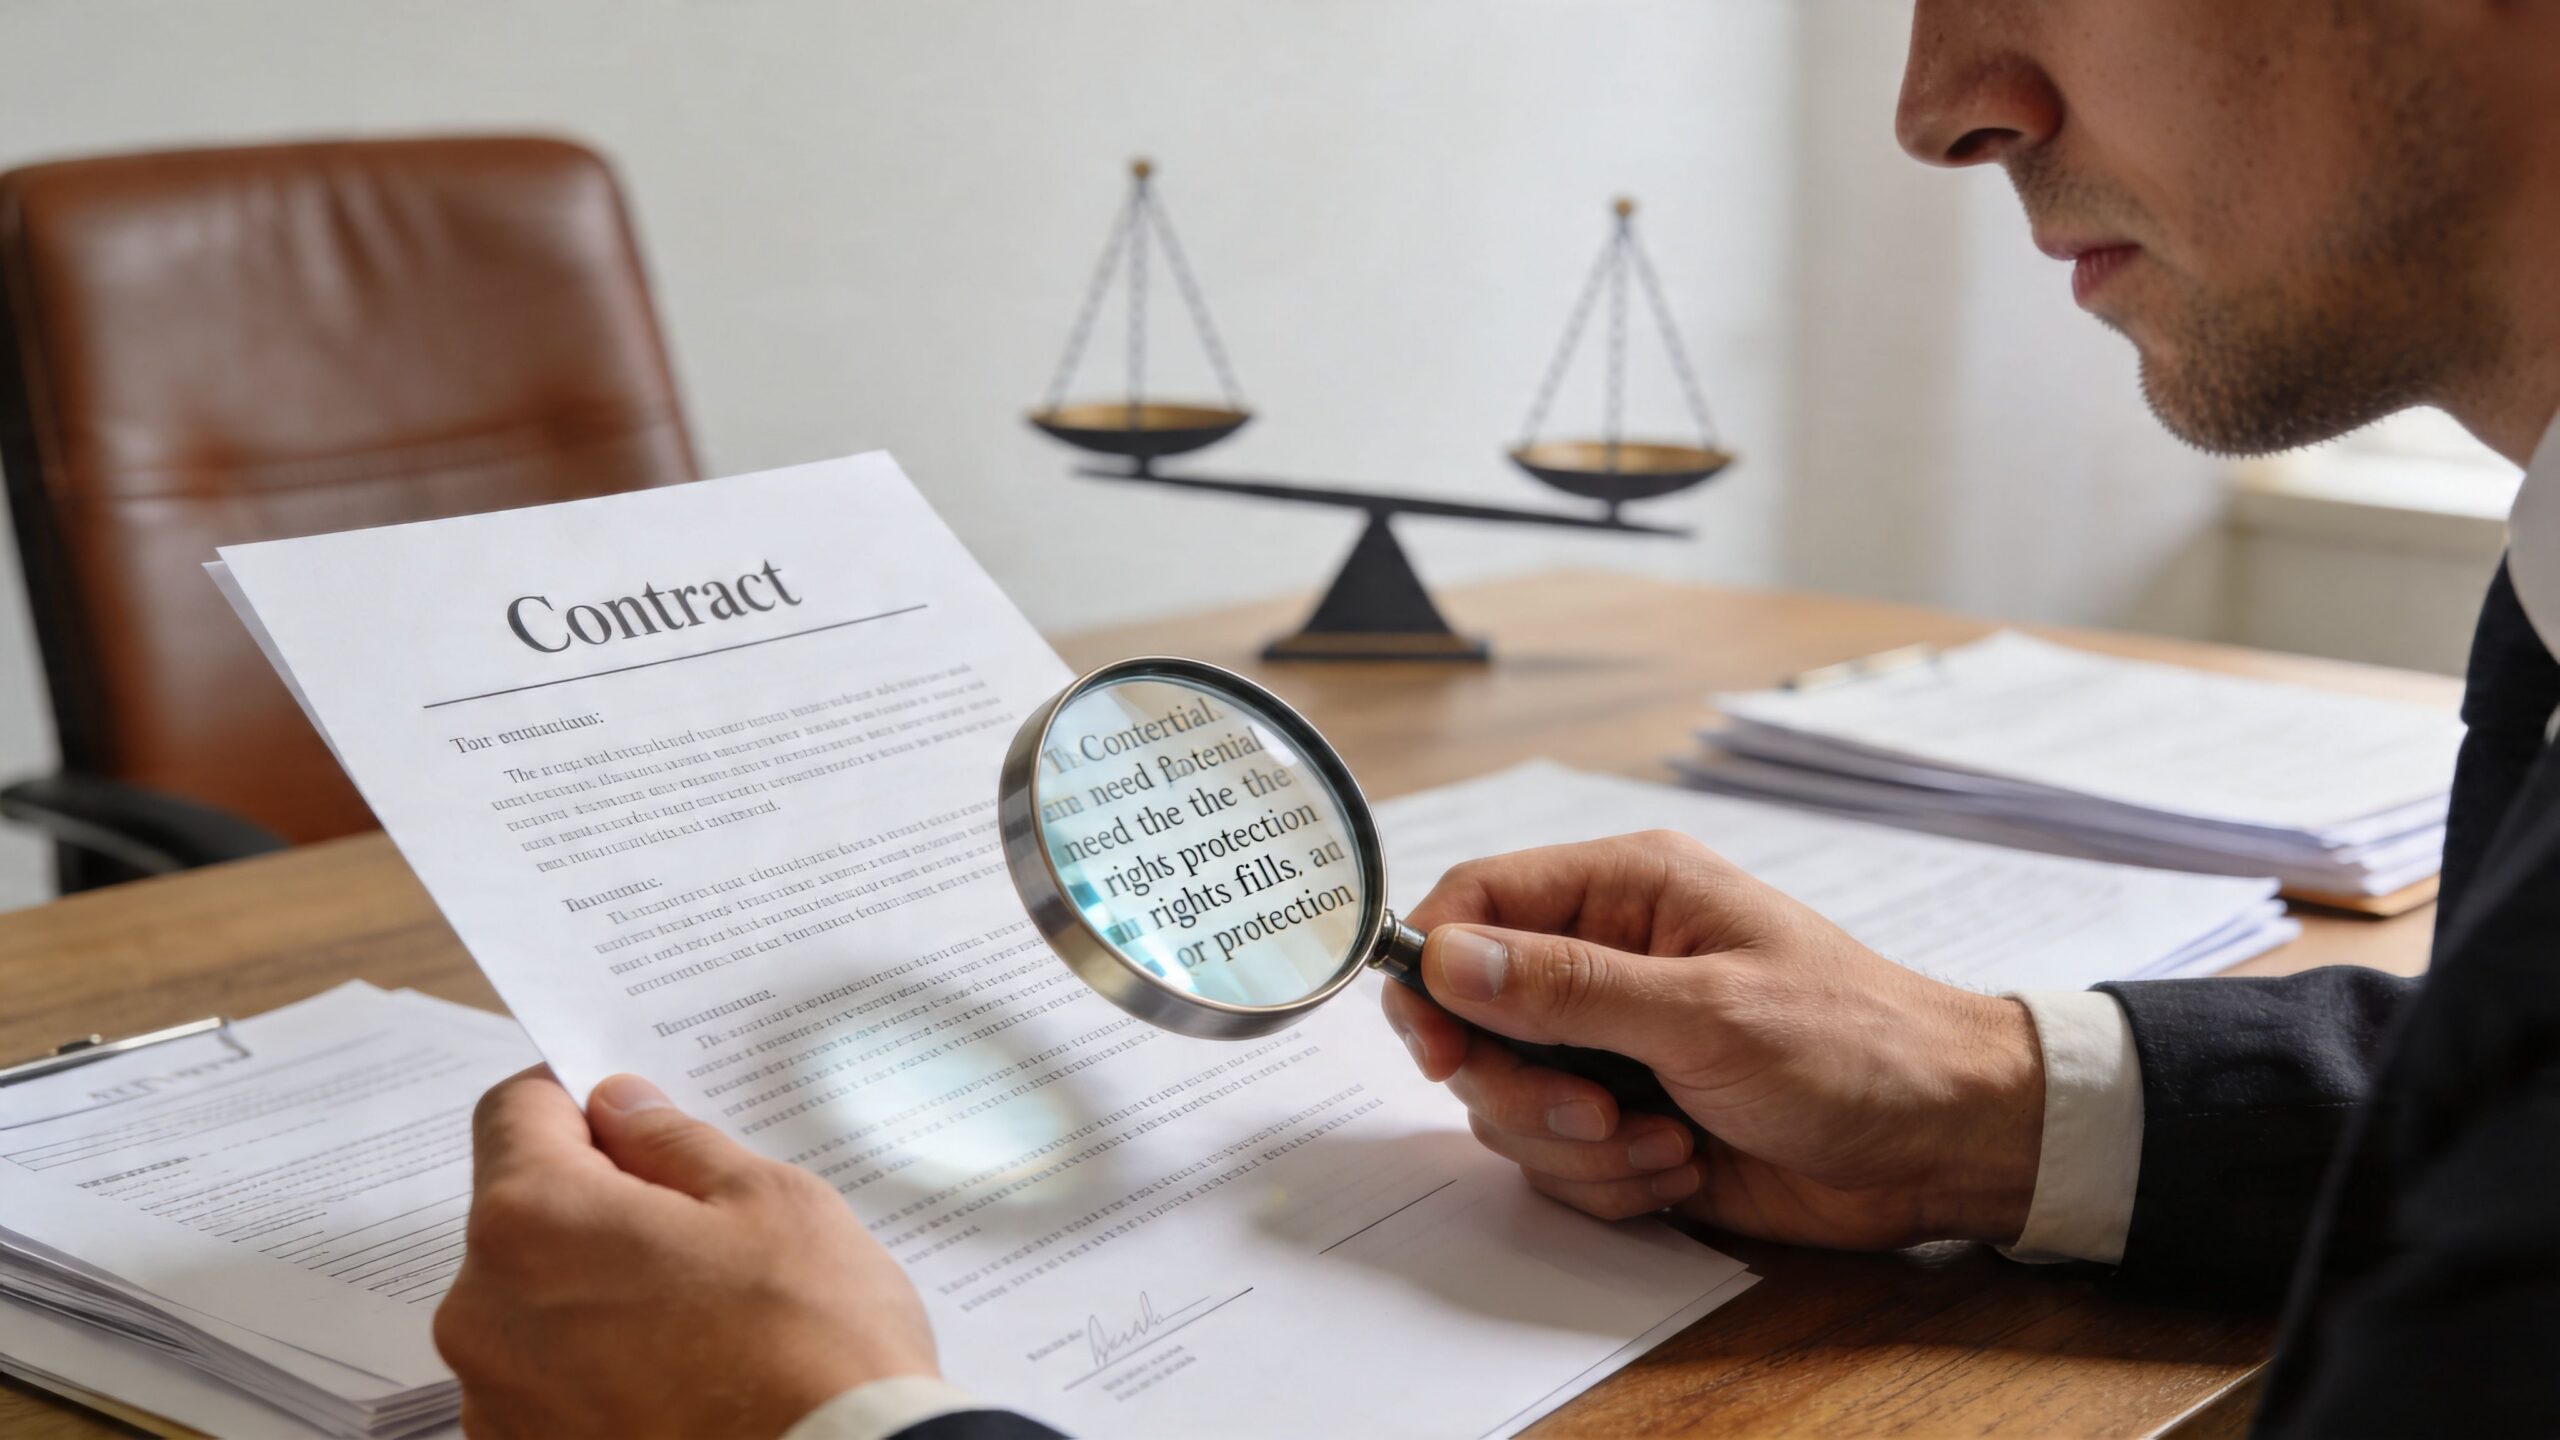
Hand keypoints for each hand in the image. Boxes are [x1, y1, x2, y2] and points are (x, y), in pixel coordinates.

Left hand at [434, 1068, 935, 1439]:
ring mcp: (497, 1403)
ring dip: (595, 1290)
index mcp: (533, 1223)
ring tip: (699, 1319)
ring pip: (532, 1302)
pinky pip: (545, 1382)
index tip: (630, 1116)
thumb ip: (674, 1142)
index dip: (576, 1097)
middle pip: (521, 1214)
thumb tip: (622, 1109)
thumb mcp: (768, 1201)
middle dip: (596, 1202)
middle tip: (697, 1228)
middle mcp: (483, 1315)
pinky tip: (681, 1378)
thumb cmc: (811, 1346)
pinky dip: (598, 1367)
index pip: (514, 1112)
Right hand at [1380, 831, 2044, 1249]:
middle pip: (1473, 1021)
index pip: (1476, 904)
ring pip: (1507, 1101)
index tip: (1434, 1046)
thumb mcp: (1704, 1010)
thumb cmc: (1854, 1046)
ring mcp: (1613, 1046)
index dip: (1433, 972)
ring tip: (1666, 1143)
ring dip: (1576, 1144)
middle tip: (1598, 1114)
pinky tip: (1683, 1166)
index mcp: (1625, 892)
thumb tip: (1446, 957)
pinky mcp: (1627, 1120)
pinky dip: (1609, 1179)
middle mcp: (1606, 962)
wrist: (1941, 1144)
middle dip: (1522, 1088)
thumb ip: (1565, 986)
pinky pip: (1557, 1159)